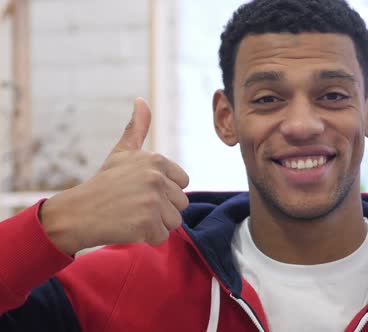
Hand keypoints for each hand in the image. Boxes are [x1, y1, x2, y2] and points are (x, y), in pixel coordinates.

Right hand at [40, 98, 189, 254]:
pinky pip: (162, 237)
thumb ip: (137, 129)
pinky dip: (147, 238)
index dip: (165, 191)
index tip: (142, 190)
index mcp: (157, 160)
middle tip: (135, 205)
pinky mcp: (147, 222)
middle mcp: (157, 178)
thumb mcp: (122, 153)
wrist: (78, 213)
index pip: (183, 183)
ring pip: (175, 221)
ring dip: (156, 224)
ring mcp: (153, 200)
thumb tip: (141, 100)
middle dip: (161, 210)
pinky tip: (129, 227)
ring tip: (132, 215)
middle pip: (181, 204)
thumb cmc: (104, 183)